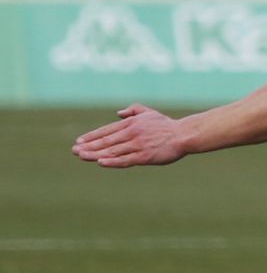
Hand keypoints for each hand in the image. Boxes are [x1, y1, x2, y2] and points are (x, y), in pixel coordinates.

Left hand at [72, 104, 187, 167]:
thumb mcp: (149, 113)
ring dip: (95, 154)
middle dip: (89, 146)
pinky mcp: (145, 156)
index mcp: (131, 123)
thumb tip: (119, 112)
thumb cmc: (167, 125)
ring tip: (82, 157)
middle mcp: (132, 133)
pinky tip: (101, 162)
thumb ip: (134, 110)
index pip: (107, 130)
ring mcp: (138, 145)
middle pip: (106, 141)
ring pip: (112, 151)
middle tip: (75, 151)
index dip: (92, 136)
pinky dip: (112, 161)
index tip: (79, 142)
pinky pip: (125, 160)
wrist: (184, 135)